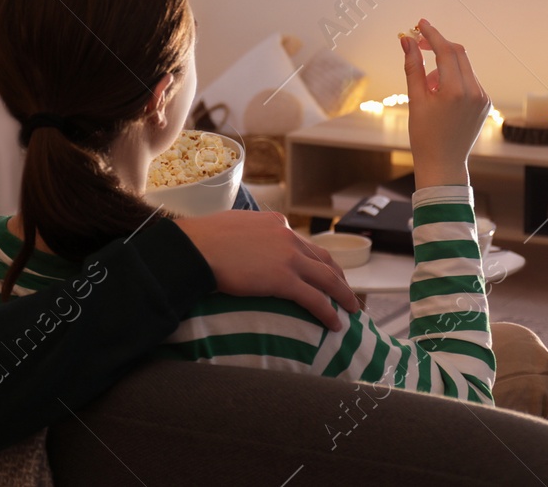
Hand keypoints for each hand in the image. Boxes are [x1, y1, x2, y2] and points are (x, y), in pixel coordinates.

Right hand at [173, 210, 359, 329]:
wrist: (196, 248)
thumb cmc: (203, 239)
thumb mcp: (233, 225)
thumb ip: (249, 233)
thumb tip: (245, 244)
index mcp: (276, 223)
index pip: (303, 243)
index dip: (315, 260)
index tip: (321, 271)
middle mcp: (288, 236)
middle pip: (323, 259)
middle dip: (338, 276)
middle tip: (345, 291)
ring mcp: (289, 257)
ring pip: (327, 279)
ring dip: (342, 295)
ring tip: (351, 310)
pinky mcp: (284, 279)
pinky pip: (315, 299)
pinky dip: (328, 312)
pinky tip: (335, 324)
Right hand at [402, 18, 489, 187]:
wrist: (443, 163)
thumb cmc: (425, 135)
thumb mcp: (415, 99)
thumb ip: (413, 67)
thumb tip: (406, 41)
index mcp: (455, 91)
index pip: (445, 51)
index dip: (432, 34)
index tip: (420, 24)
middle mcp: (474, 92)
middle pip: (458, 53)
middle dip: (439, 45)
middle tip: (419, 43)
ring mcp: (483, 98)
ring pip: (464, 66)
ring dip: (445, 64)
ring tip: (427, 85)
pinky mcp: (485, 104)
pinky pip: (470, 80)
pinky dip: (454, 77)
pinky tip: (440, 94)